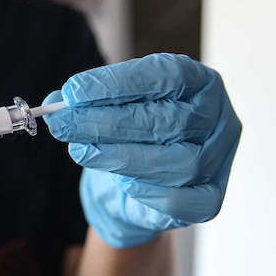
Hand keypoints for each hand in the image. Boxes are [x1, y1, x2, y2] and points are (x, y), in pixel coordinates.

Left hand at [43, 53, 240, 247]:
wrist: (134, 184)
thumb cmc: (129, 133)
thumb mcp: (108, 107)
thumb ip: (84, 102)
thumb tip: (55, 100)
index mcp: (199, 81)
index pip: (166, 75)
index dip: (117, 83)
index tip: (74, 91)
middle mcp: (218, 117)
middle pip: (168, 120)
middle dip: (107, 122)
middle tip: (65, 124)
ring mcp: (220, 159)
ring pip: (179, 161)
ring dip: (121, 157)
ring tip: (81, 151)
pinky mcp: (211, 198)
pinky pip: (188, 200)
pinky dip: (152, 192)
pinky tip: (121, 182)